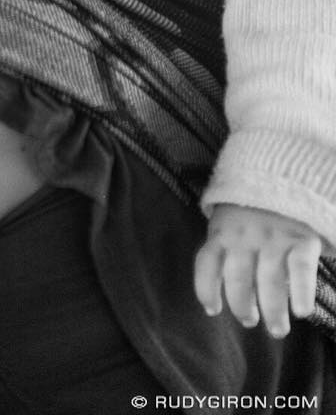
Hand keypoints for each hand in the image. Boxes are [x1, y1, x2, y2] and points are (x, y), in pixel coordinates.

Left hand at [194, 204, 320, 337]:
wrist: (285, 178)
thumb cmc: (251, 211)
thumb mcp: (228, 223)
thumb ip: (225, 252)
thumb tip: (225, 294)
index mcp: (221, 234)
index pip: (206, 263)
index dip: (206, 289)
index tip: (212, 310)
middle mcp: (244, 238)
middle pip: (238, 279)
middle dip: (242, 306)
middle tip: (249, 322)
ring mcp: (273, 239)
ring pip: (270, 281)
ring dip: (273, 310)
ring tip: (277, 330)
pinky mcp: (301, 239)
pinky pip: (301, 269)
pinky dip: (302, 292)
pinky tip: (302, 311)